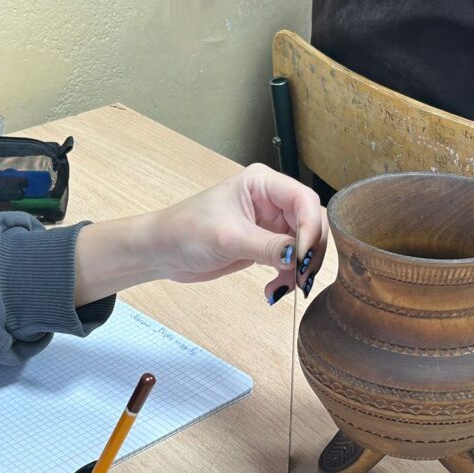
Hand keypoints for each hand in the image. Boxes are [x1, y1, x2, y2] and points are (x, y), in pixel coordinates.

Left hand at [74, 163, 326, 305]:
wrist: (162, 252)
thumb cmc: (186, 232)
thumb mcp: (228, 238)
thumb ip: (267, 246)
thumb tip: (298, 256)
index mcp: (263, 183)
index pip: (304, 200)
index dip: (310, 228)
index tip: (301, 257)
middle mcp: (271, 199)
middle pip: (310, 223)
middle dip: (308, 252)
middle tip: (300, 279)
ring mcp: (269, 223)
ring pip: (303, 244)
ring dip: (299, 268)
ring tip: (283, 288)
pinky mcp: (265, 244)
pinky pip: (290, 259)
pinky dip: (287, 276)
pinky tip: (273, 289)